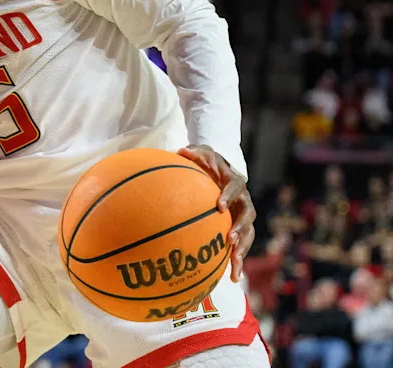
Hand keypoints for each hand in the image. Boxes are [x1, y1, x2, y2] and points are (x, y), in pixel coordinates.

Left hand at [178, 145, 255, 282]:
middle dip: (241, 228)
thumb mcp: (200, 152)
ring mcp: (243, 216)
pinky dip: (237, 261)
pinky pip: (240, 246)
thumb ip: (194, 153)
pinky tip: (231, 278)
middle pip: (248, 215)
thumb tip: (181, 151)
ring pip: (248, 235)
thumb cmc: (207, 162)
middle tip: (230, 240)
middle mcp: (243, 200)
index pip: (235, 187)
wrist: (221, 170)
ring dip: (242, 250)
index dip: (228, 195)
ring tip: (234, 266)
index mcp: (234, 181)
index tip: (218, 205)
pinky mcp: (239, 229)